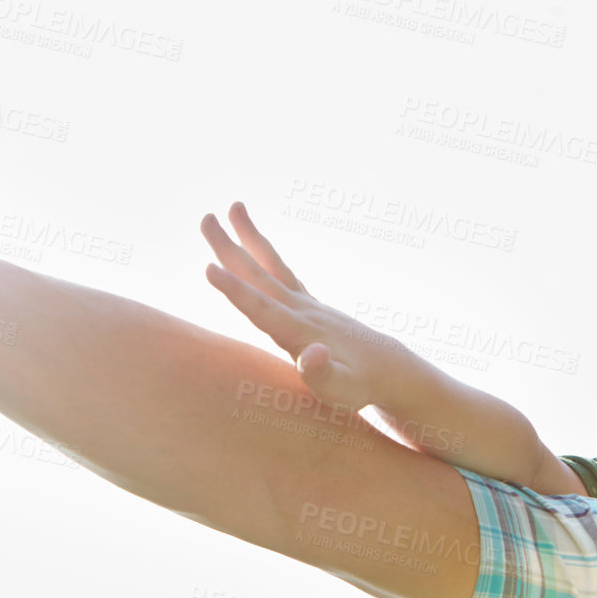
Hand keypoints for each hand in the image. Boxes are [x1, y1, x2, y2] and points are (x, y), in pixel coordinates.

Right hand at [200, 203, 398, 412]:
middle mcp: (302, 311)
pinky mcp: (310, 305)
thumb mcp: (343, 390)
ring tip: (234, 206)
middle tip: (206, 217)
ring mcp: (307, 304)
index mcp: (301, 332)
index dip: (235, 291)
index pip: (263, 308)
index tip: (209, 268)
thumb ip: (323, 375)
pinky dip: (265, 256)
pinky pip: (281, 273)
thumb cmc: (361, 387)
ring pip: (272, 265)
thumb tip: (312, 354)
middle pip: (260, 275)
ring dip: (249, 238)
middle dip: (231, 249)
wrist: (390, 370)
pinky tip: (255, 247)